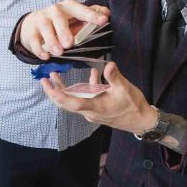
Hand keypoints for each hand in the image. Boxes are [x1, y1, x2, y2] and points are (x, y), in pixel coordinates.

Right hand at [19, 0, 109, 58]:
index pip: (81, 9)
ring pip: (45, 28)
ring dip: (52, 41)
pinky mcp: (31, 31)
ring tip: (58, 52)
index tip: (103, 20)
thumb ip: (90, 14)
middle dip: (64, 31)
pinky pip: (34, 40)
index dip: (91, 15)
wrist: (33, 23)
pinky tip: (45, 56)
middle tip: (70, 44)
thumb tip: (106, 13)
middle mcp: (54, 10)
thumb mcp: (74, 16)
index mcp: (68, 7)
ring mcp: (41, 19)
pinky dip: (39, 49)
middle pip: (59, 18)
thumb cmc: (59, 21)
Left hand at [40, 62, 156, 133]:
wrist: (142, 121)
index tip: (48, 86)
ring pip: (74, 100)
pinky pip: (86, 98)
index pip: (72, 103)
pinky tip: (92, 74)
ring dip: (64, 89)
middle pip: (66, 103)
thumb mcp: (125, 89)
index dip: (58, 95)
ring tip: (55, 76)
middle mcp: (90, 112)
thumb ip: (114, 76)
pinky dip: (84, 88)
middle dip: (53, 92)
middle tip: (43, 80)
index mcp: (95, 107)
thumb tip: (109, 64)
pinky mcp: (97, 110)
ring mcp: (93, 112)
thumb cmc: (134, 107)